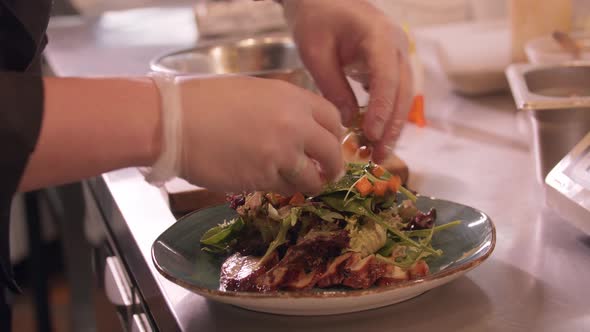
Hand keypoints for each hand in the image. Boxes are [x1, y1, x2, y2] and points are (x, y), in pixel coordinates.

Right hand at [176, 76, 343, 194]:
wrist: (174, 121)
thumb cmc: (205, 100)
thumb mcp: (254, 91)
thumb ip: (284, 107)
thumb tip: (300, 126)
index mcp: (292, 98)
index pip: (333, 119)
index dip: (334, 136)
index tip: (329, 145)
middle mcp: (294, 125)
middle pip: (331, 152)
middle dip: (333, 166)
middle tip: (328, 173)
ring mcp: (280, 154)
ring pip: (312, 178)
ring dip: (310, 184)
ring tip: (303, 185)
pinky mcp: (263, 179)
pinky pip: (284, 188)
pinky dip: (283, 189)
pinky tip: (273, 183)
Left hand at [284, 0, 412, 161]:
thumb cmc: (315, 17)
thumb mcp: (316, 52)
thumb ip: (332, 86)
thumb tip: (346, 121)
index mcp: (379, 35)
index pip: (386, 76)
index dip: (381, 108)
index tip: (371, 134)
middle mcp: (396, 45)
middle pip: (402, 92)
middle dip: (392, 126)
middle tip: (379, 156)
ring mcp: (397, 55)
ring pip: (403, 96)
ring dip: (392, 126)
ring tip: (378, 154)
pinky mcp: (389, 65)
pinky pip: (394, 94)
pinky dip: (386, 116)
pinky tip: (374, 137)